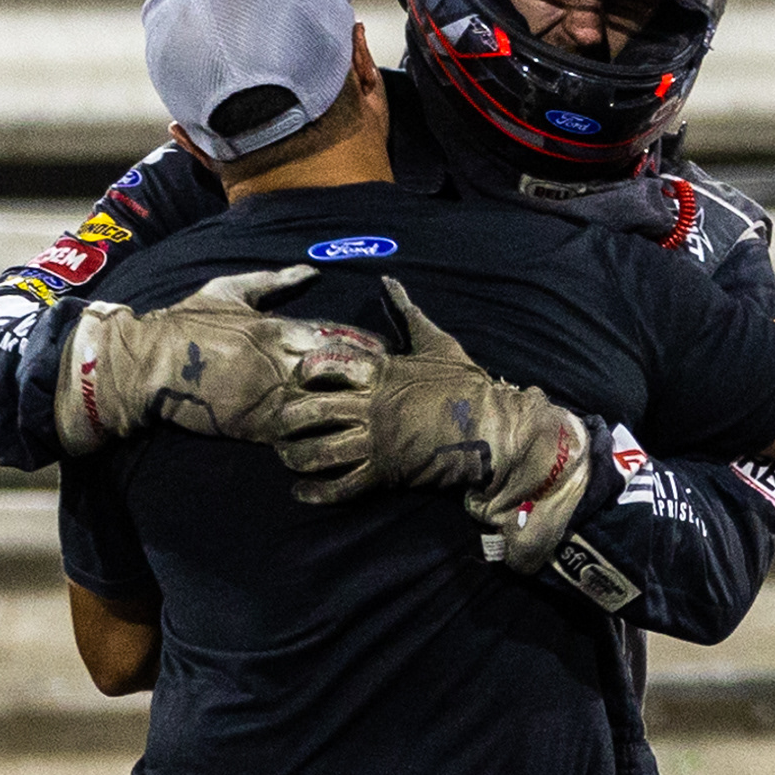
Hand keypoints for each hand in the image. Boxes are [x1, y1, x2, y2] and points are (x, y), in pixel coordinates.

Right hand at [50, 265, 382, 455]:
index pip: (339, 337)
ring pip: (328, 406)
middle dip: (370, 381)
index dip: (367, 347)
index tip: (387, 354)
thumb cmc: (184, 322)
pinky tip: (345, 442)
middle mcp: (280, 362)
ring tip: (377, 417)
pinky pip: (301, 436)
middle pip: (343, 373)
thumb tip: (312, 270)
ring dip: (353, 412)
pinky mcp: (257, 426)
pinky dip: (323, 438)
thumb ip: (273, 282)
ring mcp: (270, 395)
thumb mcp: (228, 291)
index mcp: (278, 328)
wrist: (143, 362)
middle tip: (394, 389)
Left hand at [271, 279, 594, 575]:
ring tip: (288, 458)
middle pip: (311, 411)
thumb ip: (408, 314)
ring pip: (320, 451)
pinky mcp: (386, 472)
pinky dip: (319, 492)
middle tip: (279, 423)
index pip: (327, 364)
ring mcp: (377, 441)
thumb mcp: (437, 342)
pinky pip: (343, 486)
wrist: (495, 429)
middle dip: (289, 419)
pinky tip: (302, 492)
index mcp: (379, 373)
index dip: (306, 370)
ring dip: (297, 456)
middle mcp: (371, 407)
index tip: (298, 376)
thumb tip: (390, 281)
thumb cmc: (467, 386)